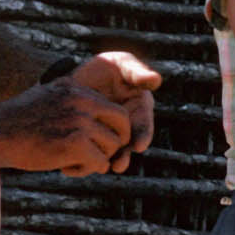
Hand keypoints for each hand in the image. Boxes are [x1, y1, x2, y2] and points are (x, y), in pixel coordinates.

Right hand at [0, 77, 135, 175]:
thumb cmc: (15, 121)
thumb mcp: (43, 97)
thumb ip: (67, 99)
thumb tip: (86, 108)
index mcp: (75, 89)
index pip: (112, 107)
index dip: (111, 128)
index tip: (100, 141)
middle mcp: (81, 101)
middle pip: (123, 123)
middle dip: (117, 142)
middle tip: (101, 156)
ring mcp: (80, 122)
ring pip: (112, 147)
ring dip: (98, 160)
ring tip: (74, 163)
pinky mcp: (76, 145)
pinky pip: (99, 164)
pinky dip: (86, 170)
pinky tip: (66, 169)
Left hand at [65, 48, 159, 166]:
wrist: (78, 77)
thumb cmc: (106, 68)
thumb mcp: (121, 65)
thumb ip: (138, 72)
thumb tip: (156, 80)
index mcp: (139, 110)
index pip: (144, 126)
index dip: (143, 136)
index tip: (139, 145)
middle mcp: (128, 127)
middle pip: (128, 146)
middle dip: (124, 156)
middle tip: (119, 165)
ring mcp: (110, 136)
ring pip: (111, 153)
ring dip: (106, 162)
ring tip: (101, 169)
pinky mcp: (93, 140)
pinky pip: (93, 153)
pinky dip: (87, 160)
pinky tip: (80, 165)